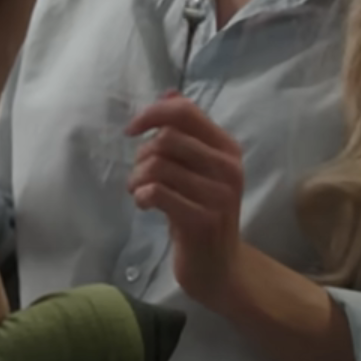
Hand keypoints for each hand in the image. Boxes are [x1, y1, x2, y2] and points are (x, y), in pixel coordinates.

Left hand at [126, 92, 244, 309]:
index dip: (152, 114)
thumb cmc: (202, 211)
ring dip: (137, 178)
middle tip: (140, 175)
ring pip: (158, 166)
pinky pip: (157, 192)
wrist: (219, 267)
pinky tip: (144, 204)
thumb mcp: (197, 168)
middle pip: (167, 139)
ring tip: (139, 191)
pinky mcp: (202, 220)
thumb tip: (168, 92)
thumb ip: (185, 132)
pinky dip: (141, 196)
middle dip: (142, 155)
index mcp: (227, 148)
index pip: (185, 112)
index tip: (132, 131)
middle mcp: (228, 167)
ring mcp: (218, 195)